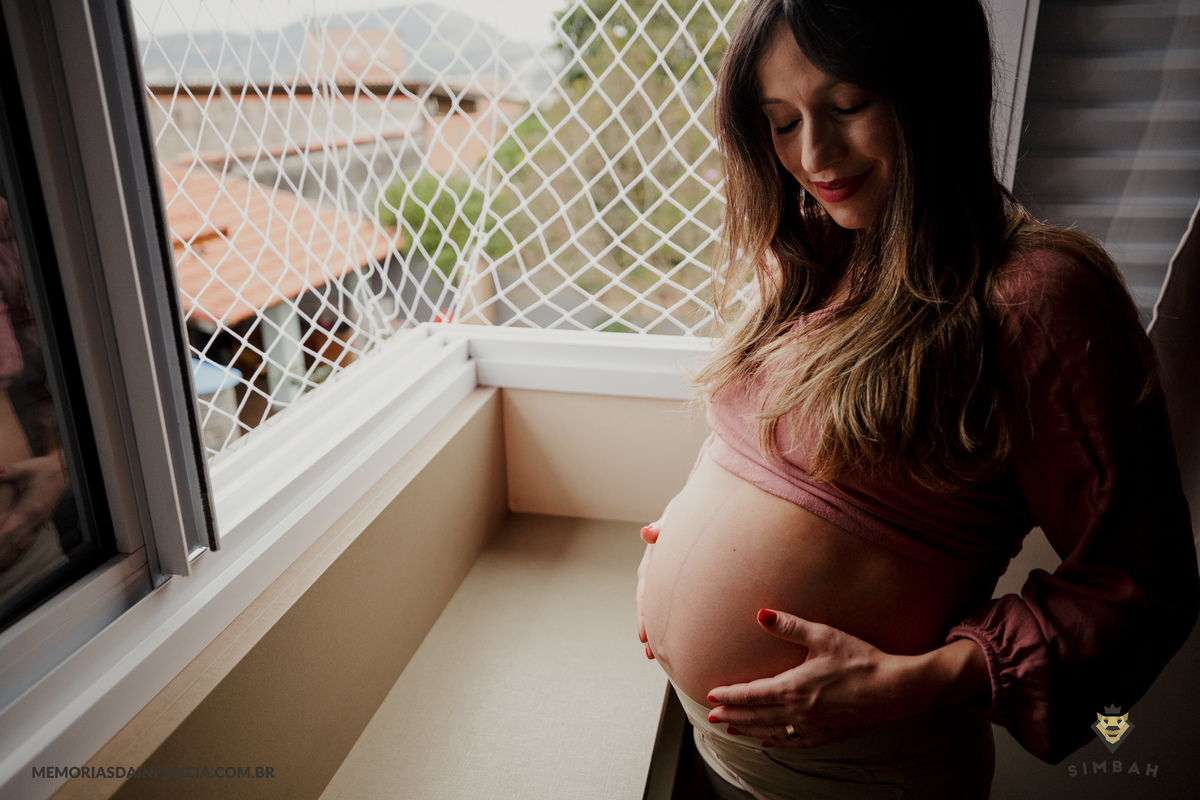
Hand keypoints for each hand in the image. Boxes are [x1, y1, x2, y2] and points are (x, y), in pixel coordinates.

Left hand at [0, 452, 67, 570]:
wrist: (63, 472)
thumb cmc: (45, 470)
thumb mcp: (27, 467)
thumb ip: (11, 471)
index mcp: (32, 506)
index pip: (12, 528)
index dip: (2, 540)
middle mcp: (36, 519)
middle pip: (15, 542)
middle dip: (2, 555)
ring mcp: (39, 523)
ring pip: (22, 546)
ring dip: (8, 558)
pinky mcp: (39, 524)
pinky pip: (28, 543)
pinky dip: (17, 555)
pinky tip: (9, 562)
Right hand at [636, 498, 674, 658]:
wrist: (703, 507)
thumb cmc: (689, 511)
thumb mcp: (675, 516)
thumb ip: (662, 526)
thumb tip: (646, 533)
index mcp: (654, 559)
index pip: (645, 591)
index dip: (644, 614)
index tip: (644, 635)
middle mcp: (659, 571)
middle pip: (650, 605)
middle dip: (650, 629)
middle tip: (651, 653)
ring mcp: (670, 577)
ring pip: (661, 607)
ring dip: (659, 628)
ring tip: (657, 653)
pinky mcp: (682, 580)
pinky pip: (677, 603)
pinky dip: (674, 620)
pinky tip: (681, 635)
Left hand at [706, 609, 940, 748]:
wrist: (893, 689)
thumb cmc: (860, 660)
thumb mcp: (824, 636)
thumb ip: (790, 626)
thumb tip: (761, 614)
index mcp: (793, 688)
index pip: (751, 694)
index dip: (730, 695)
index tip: (712, 696)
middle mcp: (799, 712)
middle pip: (756, 716)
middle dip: (732, 716)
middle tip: (713, 717)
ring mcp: (813, 726)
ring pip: (771, 731)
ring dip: (749, 730)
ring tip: (732, 730)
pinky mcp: (827, 734)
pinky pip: (794, 742)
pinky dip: (776, 742)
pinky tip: (768, 741)